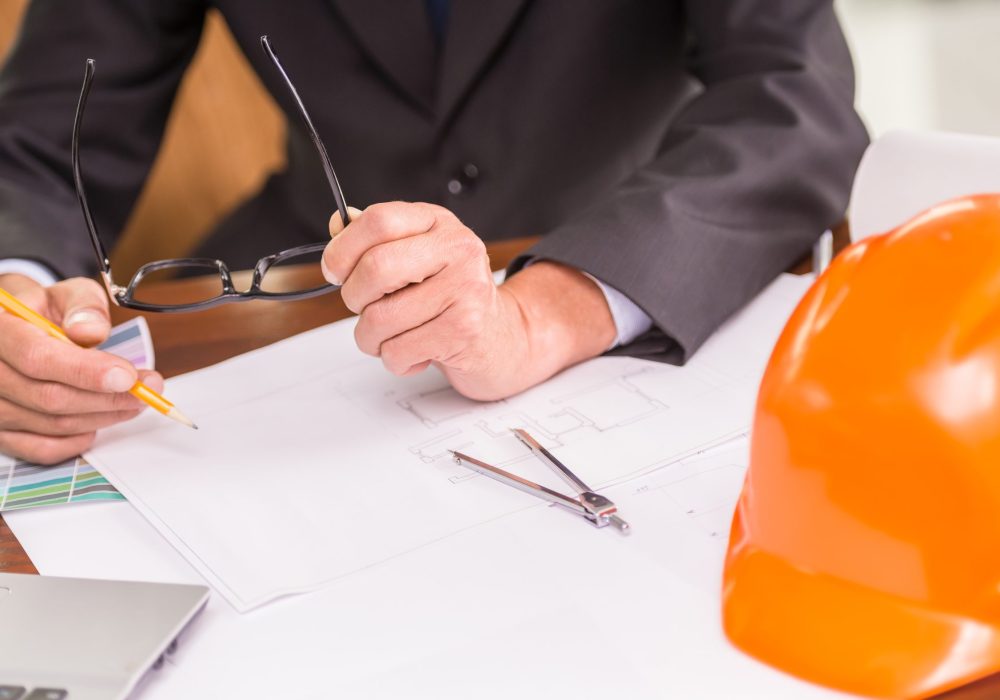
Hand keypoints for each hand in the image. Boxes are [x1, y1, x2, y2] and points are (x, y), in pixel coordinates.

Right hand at [0, 274, 162, 463]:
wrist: (14, 327)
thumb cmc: (41, 310)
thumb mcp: (64, 294)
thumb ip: (83, 306)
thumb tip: (92, 331)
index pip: (37, 358)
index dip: (86, 372)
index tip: (128, 376)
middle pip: (49, 397)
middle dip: (108, 398)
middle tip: (147, 390)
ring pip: (52, 424)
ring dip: (102, 417)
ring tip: (133, 401)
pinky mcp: (2, 431)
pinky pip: (41, 449)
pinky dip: (77, 440)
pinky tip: (99, 422)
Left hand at [321, 202, 615, 399]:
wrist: (504, 338)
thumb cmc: (452, 298)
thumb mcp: (417, 257)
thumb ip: (376, 242)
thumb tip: (337, 223)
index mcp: (438, 223)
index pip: (378, 220)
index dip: (343, 249)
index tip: (335, 272)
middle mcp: (458, 249)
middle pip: (375, 268)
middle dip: (354, 298)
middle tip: (364, 308)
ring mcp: (466, 288)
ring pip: (380, 319)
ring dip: (371, 338)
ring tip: (392, 337)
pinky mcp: (465, 329)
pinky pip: (398, 351)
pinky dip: (395, 360)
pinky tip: (416, 352)